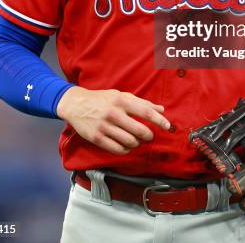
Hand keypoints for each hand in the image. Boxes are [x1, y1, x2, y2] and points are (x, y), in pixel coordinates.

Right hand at [56, 87, 170, 154]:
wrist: (76, 104)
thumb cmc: (102, 99)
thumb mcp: (120, 96)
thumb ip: (141, 102)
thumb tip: (161, 109)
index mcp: (121, 100)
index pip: (145, 111)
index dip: (158, 120)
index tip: (167, 126)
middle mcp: (113, 113)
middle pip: (139, 130)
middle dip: (148, 135)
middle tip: (149, 136)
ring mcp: (104, 127)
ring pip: (129, 142)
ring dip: (137, 143)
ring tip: (136, 140)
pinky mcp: (97, 138)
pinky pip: (117, 149)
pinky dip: (126, 150)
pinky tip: (126, 145)